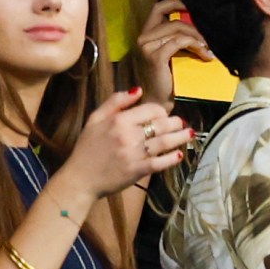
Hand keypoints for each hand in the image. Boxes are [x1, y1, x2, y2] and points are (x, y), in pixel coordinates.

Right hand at [67, 89, 193, 197]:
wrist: (80, 178)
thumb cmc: (86, 148)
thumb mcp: (95, 119)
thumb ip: (115, 102)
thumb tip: (138, 90)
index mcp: (119, 120)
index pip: (150, 110)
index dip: (161, 112)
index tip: (164, 115)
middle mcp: (129, 135)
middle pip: (161, 125)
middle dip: (175, 123)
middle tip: (182, 124)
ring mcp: (135, 153)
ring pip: (164, 142)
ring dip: (180, 138)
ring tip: (189, 134)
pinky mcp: (138, 170)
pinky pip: (160, 162)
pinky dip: (171, 158)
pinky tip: (179, 155)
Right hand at [133, 0, 212, 109]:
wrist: (156, 102)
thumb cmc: (165, 80)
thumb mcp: (168, 54)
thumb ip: (174, 39)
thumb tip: (197, 26)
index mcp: (145, 36)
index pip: (158, 9)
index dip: (174, 3)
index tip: (190, 5)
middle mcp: (143, 38)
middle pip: (172, 21)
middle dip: (193, 27)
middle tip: (206, 39)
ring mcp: (146, 47)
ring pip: (177, 31)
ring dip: (196, 39)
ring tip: (207, 49)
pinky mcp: (155, 57)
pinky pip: (179, 43)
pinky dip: (195, 46)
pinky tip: (204, 55)